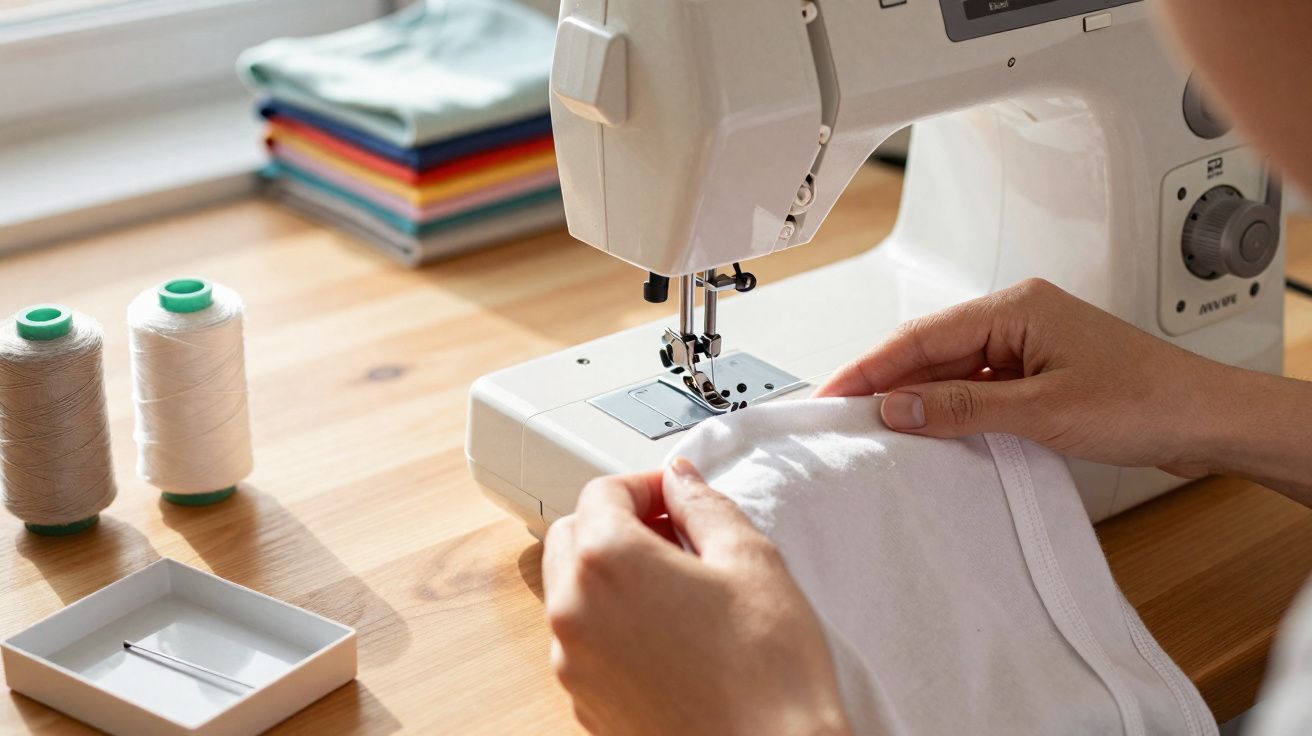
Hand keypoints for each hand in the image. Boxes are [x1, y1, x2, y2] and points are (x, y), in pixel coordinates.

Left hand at [542, 459, 851, 735]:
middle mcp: (574, 612)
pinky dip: (612, 624)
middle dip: (620, 525)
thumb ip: (705, 507)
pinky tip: (671, 636)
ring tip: (678, 588)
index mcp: (608, 563)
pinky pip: (584, 642)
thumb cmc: (768, 673)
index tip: (677, 497)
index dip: (646, 485)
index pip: (603, 492)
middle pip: (575, 537)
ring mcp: (573, 664)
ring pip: (573, 592)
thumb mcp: (751, 561)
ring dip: (612, 575)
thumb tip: (680, 480)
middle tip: (677, 536)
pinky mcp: (585, 704)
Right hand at [816, 278, 1231, 476]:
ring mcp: (1028, 346)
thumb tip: (897, 406)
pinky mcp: (1038, 374)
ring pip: (951, 370)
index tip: (835, 395)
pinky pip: (977, 387)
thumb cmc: (1146, 400)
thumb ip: (962, 407)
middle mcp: (1018, 317)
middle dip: (886, 382)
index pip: (922, 336)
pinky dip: (950, 409)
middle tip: (844, 417)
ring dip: (917, 398)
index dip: (871, 367)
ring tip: (879, 429)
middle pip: (931, 349)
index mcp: (1016, 305)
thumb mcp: (1042, 409)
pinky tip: (931, 430)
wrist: (1207, 420)